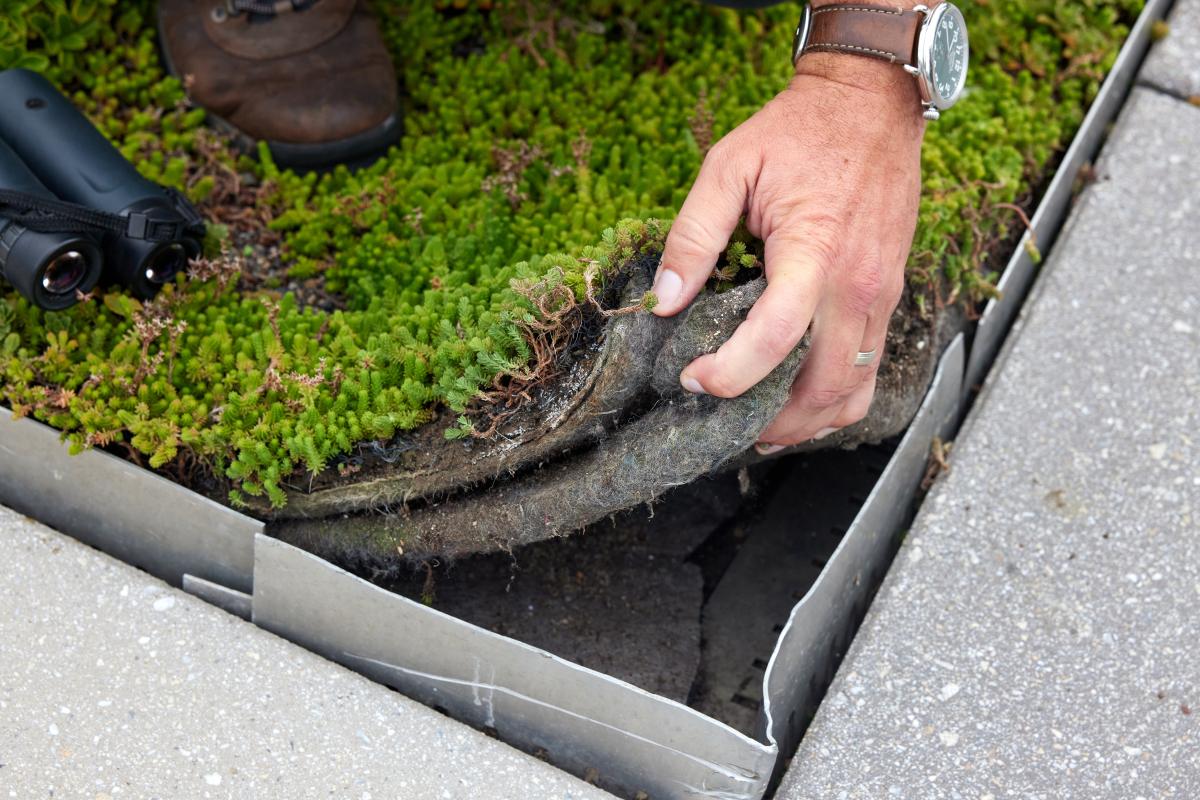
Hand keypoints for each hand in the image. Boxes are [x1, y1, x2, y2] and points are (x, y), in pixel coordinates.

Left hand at [651, 54, 924, 449]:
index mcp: (814, 254)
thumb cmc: (798, 132)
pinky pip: (869, 368)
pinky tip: (800, 400)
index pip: (775, 339)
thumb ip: (691, 237)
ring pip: (853, 390)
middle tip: (723, 421)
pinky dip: (836, 399)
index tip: (692, 379)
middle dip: (772, 420)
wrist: (870, 104)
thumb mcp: (728, 168)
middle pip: (822, 387)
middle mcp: (858, 286)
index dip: (729, 373)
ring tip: (762, 427)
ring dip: (808, 422)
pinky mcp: (890, 297)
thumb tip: (663, 301)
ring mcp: (882, 296)